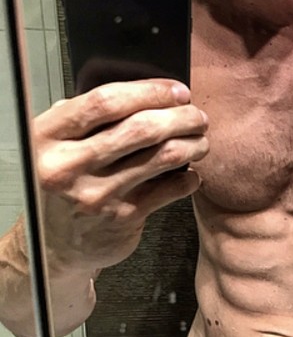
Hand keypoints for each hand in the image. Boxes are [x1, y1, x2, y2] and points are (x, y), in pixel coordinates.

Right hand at [32, 79, 208, 272]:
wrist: (56, 245)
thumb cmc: (64, 182)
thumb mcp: (58, 144)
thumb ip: (88, 118)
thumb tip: (148, 92)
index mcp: (48, 136)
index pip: (105, 102)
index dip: (150, 91)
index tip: (177, 91)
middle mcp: (69, 165)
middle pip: (141, 128)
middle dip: (181, 117)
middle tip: (198, 116)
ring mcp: (97, 195)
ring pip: (163, 157)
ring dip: (192, 144)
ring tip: (201, 141)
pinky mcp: (122, 218)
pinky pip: (170, 190)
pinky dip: (189, 178)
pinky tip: (191, 175)